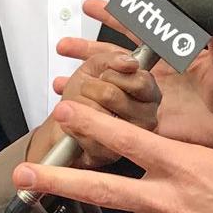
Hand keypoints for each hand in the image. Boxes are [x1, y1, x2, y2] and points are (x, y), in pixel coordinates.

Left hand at [27, 46, 160, 167]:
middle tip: (86, 90)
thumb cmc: (83, 93)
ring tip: (78, 106)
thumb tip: (128, 63)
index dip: (113, 75)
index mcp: (148, 94)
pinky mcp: (111, 154)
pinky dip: (71, 123)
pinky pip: (87, 133)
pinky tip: (72, 122)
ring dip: (78, 105)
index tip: (103, 74)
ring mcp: (130, 138)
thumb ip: (112, 58)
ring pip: (97, 113)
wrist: (64, 119)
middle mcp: (146, 117)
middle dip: (88, 87)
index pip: (140, 81)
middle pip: (112, 95)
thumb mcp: (96, 65)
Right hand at [53, 0, 212, 148]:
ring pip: (106, 81)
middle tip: (65, 45)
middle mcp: (151, 72)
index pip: (135, 30)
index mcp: (168, 53)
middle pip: (113, 54)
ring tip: (60, 77)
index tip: (93, 7)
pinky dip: (89, 107)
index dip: (114, 17)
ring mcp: (144, 94)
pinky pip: (111, 111)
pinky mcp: (142, 118)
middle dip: (87, 48)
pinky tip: (75, 108)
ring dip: (84, 77)